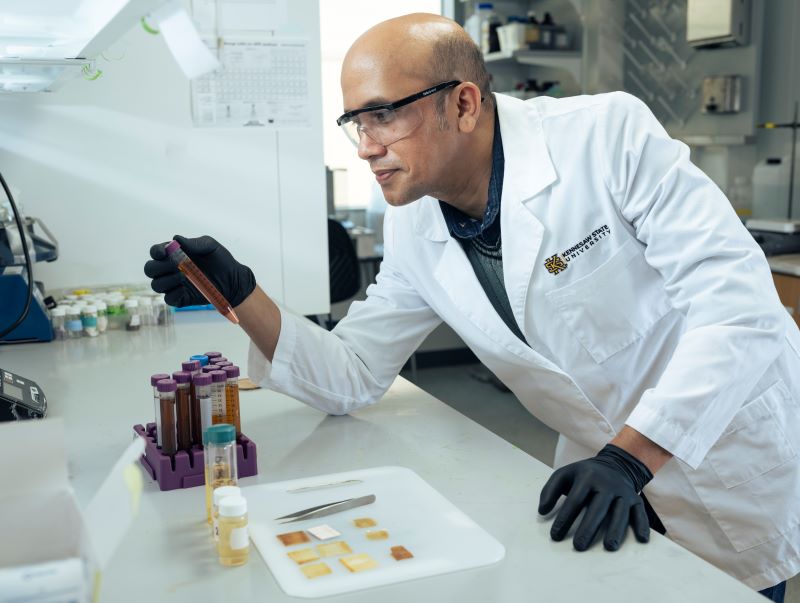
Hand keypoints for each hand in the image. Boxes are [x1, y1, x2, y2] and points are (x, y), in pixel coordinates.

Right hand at [144, 235, 255, 307]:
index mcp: (174, 254)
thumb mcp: (211, 247)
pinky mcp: (180, 298)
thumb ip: (194, 243)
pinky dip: (174, 294)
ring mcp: (174, 285)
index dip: (156, 251)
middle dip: (159, 267)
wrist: (233, 281)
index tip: (164, 252)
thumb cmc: (221, 261)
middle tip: (176, 266)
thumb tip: (176, 239)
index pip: (155, 252)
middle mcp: (170, 269)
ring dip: (167, 280)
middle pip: (150, 269)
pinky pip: (168, 298)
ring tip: (184, 277)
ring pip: (156, 284)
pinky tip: (185, 289)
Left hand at [538, 444, 652, 550]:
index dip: (564, 518)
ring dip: (615, 530)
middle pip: (597, 508)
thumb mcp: (565, 474)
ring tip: (609, 546)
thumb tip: (542, 511)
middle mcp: (606, 484)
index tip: (555, 536)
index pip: (574, 500)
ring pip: (620, 512)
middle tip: (579, 546)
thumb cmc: (585, 475)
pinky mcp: (636, 499)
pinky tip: (641, 539)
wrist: (615, 464)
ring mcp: (623, 492)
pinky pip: (640, 513)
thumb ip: (550, 490)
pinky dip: (642, 525)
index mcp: (587, 477)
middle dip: (588, 528)